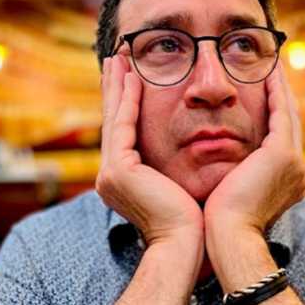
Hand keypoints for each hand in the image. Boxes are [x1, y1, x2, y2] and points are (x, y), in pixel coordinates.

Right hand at [95, 55, 203, 245]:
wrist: (189, 245)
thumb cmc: (194, 222)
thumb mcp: (180, 186)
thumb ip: (174, 167)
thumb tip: (193, 147)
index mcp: (123, 181)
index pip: (123, 134)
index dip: (124, 104)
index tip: (129, 77)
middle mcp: (110, 177)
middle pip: (112, 122)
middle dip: (114, 89)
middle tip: (116, 59)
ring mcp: (109, 175)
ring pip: (114, 120)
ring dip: (117, 87)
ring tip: (119, 59)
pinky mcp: (118, 171)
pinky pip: (123, 127)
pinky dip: (127, 101)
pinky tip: (132, 78)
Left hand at [203, 65, 304, 233]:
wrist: (228, 237)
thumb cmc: (219, 225)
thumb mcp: (231, 198)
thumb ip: (234, 182)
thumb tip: (222, 176)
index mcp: (286, 181)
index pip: (281, 140)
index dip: (276, 116)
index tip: (266, 95)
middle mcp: (296, 170)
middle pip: (290, 123)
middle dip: (282, 97)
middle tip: (274, 71)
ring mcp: (293, 162)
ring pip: (288, 113)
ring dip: (281, 88)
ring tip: (273, 65)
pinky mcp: (281, 155)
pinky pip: (280, 112)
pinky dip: (275, 91)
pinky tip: (269, 71)